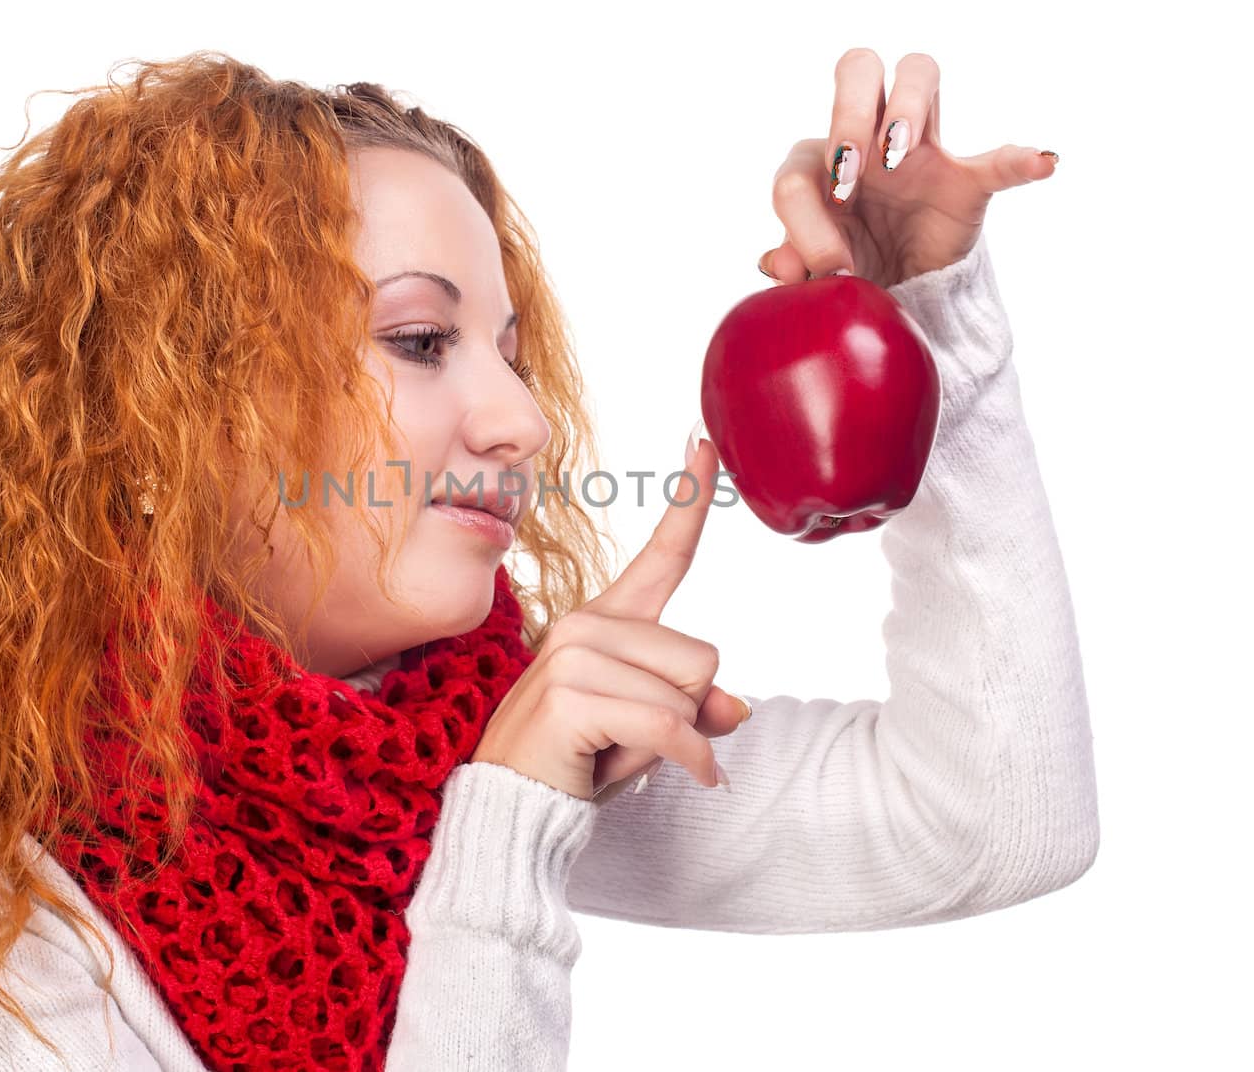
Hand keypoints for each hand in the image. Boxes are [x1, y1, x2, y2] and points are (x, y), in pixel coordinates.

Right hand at [470, 435, 747, 800]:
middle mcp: (585, 624)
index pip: (662, 555)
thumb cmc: (578, 763)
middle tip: (630, 738)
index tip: (701, 442)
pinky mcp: (570, 694)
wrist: (514, 810)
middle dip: (688, 710)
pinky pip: (670, 725)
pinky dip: (687, 761)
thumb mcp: (648, 732)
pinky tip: (686, 777)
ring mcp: (573, 654)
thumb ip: (694, 710)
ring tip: (618, 752)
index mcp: (604, 621)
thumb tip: (739, 708)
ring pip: (689, 693)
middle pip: (702, 655)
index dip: (688, 501)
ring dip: (675, 740)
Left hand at [756, 48, 1058, 287]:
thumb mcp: (815, 269)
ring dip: (907, 106)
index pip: (800, 165)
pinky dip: (1021, 159)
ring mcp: (920, 149)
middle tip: (852, 170)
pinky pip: (998, 161)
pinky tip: (1043, 163)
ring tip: (898, 155)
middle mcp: (867, 136)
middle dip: (847, 113)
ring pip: (917, 73)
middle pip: (856, 69)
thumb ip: (794, 261)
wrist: (900, 294)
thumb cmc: (849, 264)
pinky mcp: (966, 179)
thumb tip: (776, 264)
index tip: (827, 259)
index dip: (805, 210)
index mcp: (820, 162)